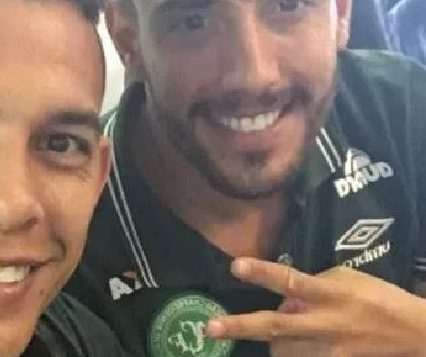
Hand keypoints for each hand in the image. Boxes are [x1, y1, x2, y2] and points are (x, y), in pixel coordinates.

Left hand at [205, 258, 425, 356]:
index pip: (289, 280)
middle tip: (210, 327)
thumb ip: (311, 284)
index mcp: (325, 293)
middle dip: (240, 326)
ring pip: (283, 350)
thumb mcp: (344, 277)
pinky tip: (284, 348)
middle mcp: (322, 323)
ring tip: (255, 333)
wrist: (411, 333)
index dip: (262, 273)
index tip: (235, 266)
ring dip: (270, 343)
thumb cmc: (375, 296)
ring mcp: (326, 349)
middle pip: (276, 325)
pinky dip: (289, 354)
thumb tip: (285, 295)